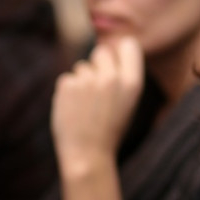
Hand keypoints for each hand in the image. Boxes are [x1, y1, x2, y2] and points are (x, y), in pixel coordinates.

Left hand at [51, 37, 144, 176]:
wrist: (88, 154)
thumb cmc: (110, 129)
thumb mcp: (128, 101)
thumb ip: (122, 76)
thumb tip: (108, 50)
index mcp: (133, 82)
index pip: (129, 45)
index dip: (120, 51)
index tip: (116, 60)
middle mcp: (112, 78)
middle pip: (101, 51)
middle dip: (98, 64)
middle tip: (97, 88)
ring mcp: (89, 81)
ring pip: (81, 67)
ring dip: (82, 81)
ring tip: (86, 106)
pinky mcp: (68, 85)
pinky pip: (67, 79)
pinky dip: (68, 91)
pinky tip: (73, 109)